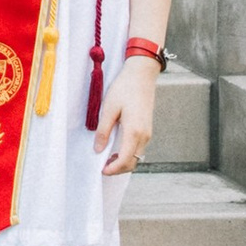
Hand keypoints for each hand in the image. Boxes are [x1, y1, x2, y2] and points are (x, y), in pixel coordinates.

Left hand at [96, 57, 157, 176]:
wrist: (141, 75)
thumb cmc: (124, 88)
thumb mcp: (109, 108)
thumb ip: (103, 131)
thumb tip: (98, 149)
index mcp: (134, 132)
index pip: (125, 160)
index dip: (113, 169)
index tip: (101, 171)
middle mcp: (144, 136)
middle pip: (133, 162)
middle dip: (118, 169)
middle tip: (103, 167)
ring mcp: (148, 133)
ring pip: (137, 157)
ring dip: (124, 162)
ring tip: (107, 159)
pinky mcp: (147, 129)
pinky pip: (139, 148)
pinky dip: (129, 154)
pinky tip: (117, 149)